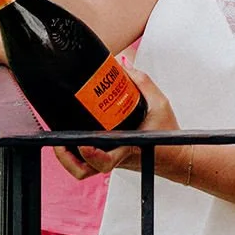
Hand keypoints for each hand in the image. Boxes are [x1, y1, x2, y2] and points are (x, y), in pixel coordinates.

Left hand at [53, 67, 177, 179]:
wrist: (176, 156)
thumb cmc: (168, 136)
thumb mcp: (159, 103)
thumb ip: (141, 81)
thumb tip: (121, 65)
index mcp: (128, 148)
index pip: (105, 160)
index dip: (90, 154)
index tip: (83, 144)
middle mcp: (116, 157)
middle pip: (84, 170)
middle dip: (67, 158)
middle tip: (58, 140)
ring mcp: (110, 160)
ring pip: (83, 169)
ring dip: (68, 157)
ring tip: (60, 138)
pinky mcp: (109, 158)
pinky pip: (87, 162)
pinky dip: (76, 152)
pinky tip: (72, 134)